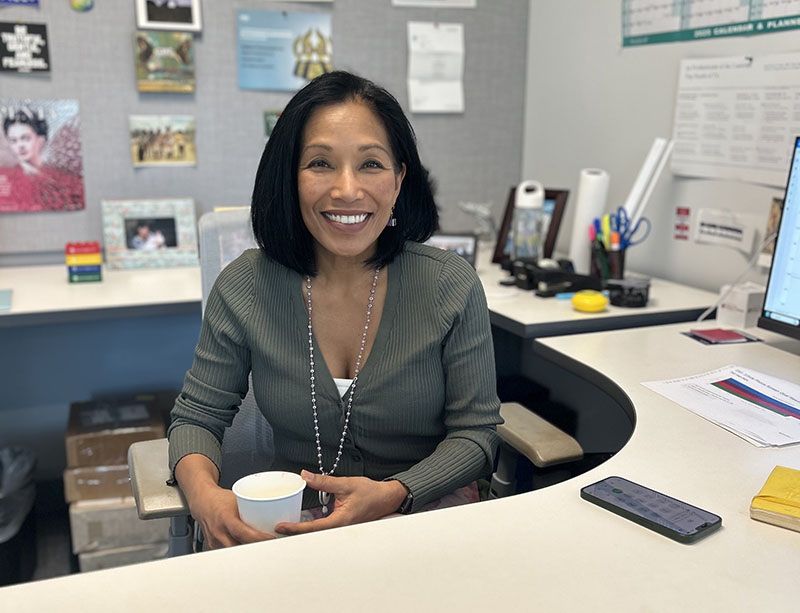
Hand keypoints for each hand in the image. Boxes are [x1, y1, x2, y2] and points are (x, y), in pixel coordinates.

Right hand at [174, 453, 274, 548]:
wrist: (202, 502)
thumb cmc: (220, 499)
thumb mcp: (237, 500)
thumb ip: (251, 509)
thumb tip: (272, 513)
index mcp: (225, 519)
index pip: (243, 533)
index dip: (259, 539)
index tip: (271, 539)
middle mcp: (219, 532)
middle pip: (239, 548)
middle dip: (255, 550)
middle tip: (271, 548)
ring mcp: (215, 542)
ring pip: (234, 554)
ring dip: (248, 554)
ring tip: (262, 552)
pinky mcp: (213, 547)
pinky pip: (228, 553)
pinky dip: (239, 554)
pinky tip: (249, 552)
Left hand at [274, 470, 407, 535]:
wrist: (386, 498)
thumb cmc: (370, 493)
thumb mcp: (346, 484)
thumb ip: (324, 481)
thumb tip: (306, 476)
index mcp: (340, 521)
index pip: (312, 527)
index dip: (295, 528)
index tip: (280, 527)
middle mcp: (339, 528)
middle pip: (312, 534)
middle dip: (294, 533)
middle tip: (276, 529)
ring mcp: (339, 527)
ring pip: (317, 531)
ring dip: (302, 529)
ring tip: (285, 526)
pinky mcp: (340, 524)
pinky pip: (323, 526)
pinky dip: (311, 524)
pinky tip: (302, 520)